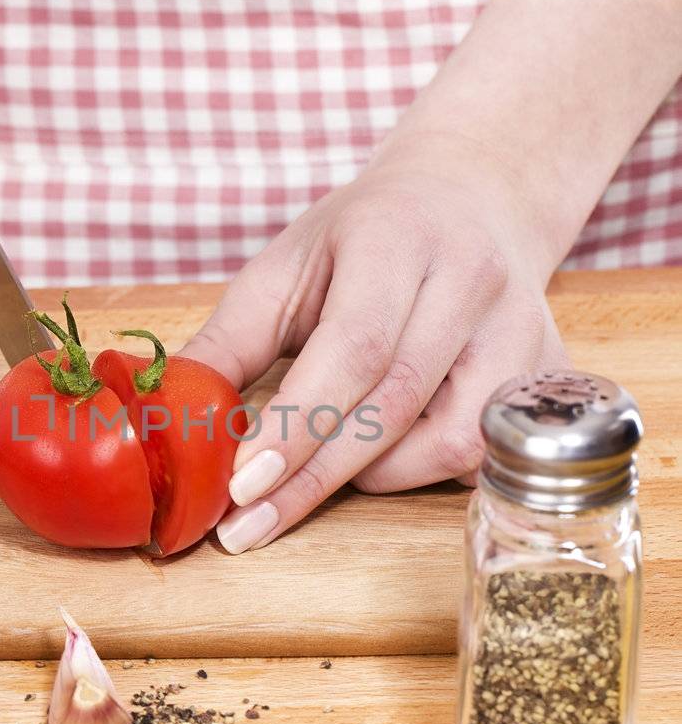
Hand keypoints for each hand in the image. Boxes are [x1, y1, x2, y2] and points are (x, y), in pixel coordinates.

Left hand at [181, 145, 567, 552]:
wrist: (471, 198)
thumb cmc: (363, 241)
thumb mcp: (285, 269)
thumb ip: (229, 343)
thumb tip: (169, 423)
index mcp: (398, 239)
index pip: (352, 350)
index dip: (298, 426)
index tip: (241, 487)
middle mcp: (473, 280)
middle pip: (397, 404)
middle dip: (314, 477)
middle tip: (248, 525)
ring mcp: (524, 327)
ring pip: (452, 442)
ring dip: (373, 476)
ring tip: (326, 464)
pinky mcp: (553, 371)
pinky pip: (487, 454)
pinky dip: (426, 471)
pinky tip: (388, 456)